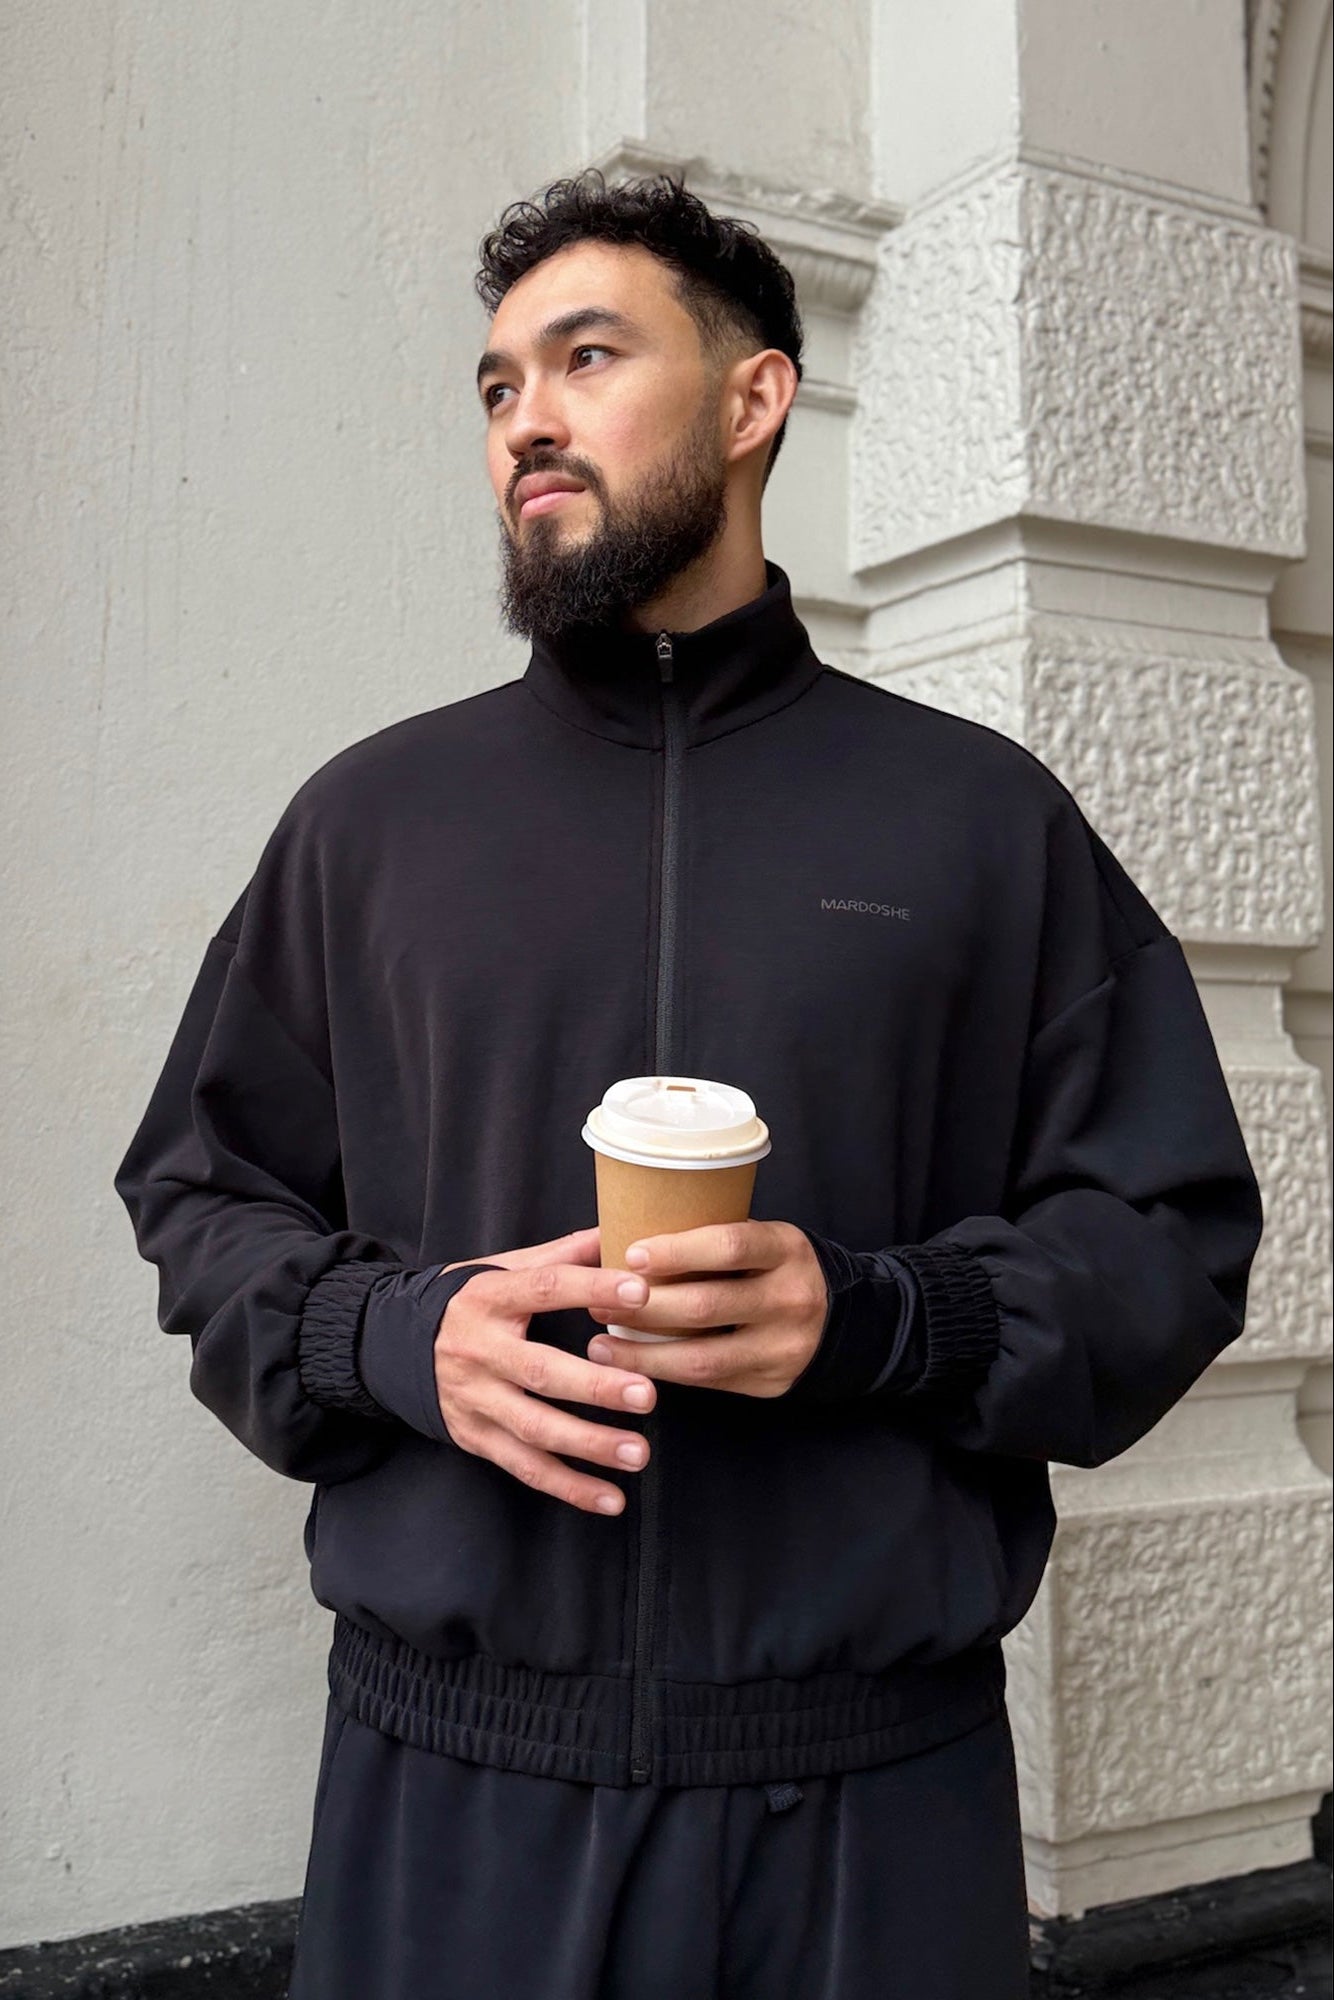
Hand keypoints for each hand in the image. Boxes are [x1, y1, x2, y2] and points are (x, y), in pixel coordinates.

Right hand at [433, 1226, 658, 1516]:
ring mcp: (474, 1399)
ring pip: (533, 1428)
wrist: (389, 1345)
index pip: (545, 1289)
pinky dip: (568, 1487)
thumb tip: (617, 1231)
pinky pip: (524, 1467)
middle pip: (540, 1371)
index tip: (640, 1292)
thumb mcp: (501, 1269)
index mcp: (491, 1298)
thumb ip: (561, 1256)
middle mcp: (479, 1350)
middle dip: (595, 1386)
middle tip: (647, 1394)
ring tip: (638, 1453)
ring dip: (588, 1445)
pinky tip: (610, 1499)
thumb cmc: (466, 1302)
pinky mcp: (474, 1437)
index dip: (591, 1287)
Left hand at [585, 1221, 827, 1398]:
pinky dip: (666, 1372)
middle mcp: (790, 1298)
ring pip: (702, 1357)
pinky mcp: (771, 1384)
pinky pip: (709, 1382)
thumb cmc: (780, 1269)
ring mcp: (783, 1347)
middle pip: (706, 1306)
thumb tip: (629, 1242)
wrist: (846, 1319)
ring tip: (600, 1345)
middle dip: (643, 1306)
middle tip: (597, 1300)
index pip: (729, 1246)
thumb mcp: (764, 1240)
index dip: (677, 1250)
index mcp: (786, 1249)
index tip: (630, 1255)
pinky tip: (633, 1366)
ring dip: (643, 1353)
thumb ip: (715, 1241)